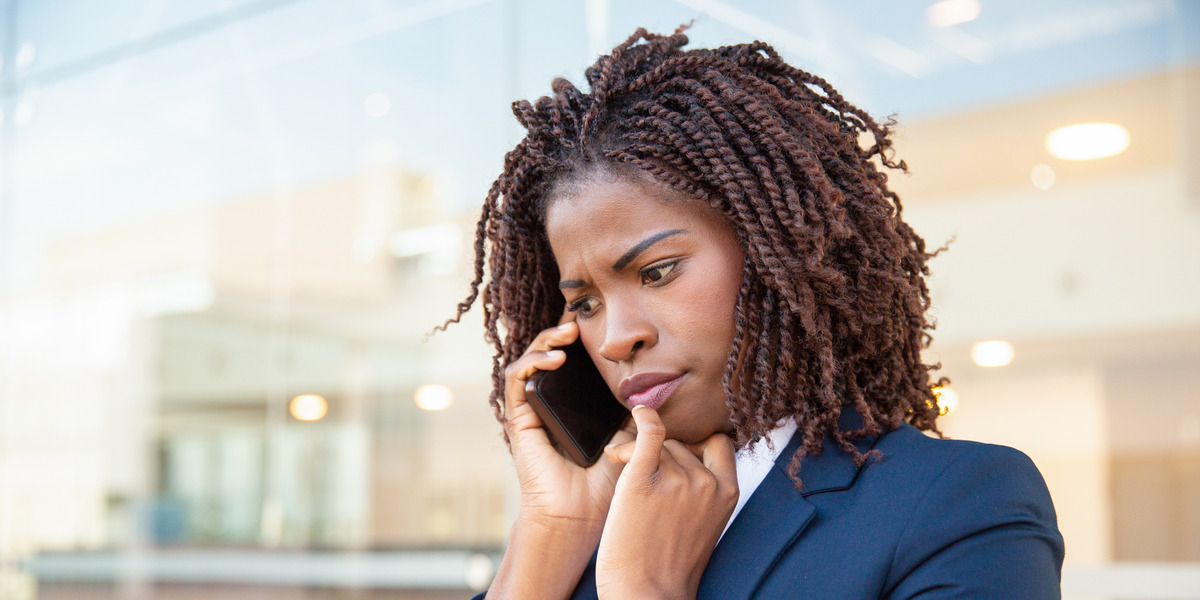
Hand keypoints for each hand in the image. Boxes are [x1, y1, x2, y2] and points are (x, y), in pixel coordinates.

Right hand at [486, 319, 635, 599]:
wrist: (580, 517)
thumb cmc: (605, 484)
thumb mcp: (629, 437)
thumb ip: (636, 412)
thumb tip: (655, 387)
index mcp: (574, 406)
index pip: (572, 362)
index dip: (579, 338)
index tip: (595, 318)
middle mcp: (550, 404)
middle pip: (548, 353)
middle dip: (560, 331)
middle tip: (578, 320)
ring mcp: (532, 411)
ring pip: (529, 360)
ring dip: (544, 341)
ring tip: (566, 335)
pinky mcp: (519, 420)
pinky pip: (515, 381)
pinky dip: (531, 363)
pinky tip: (554, 360)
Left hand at [595, 406, 738, 599]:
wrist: (646, 596)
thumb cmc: (667, 567)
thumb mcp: (703, 526)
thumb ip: (702, 493)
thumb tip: (682, 458)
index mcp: (728, 493)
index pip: (719, 445)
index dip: (698, 445)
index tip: (678, 454)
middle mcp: (707, 482)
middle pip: (681, 445)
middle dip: (659, 454)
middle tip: (637, 470)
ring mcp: (677, 480)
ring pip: (658, 444)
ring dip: (637, 451)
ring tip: (620, 467)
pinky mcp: (643, 480)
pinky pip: (648, 433)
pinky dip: (643, 418)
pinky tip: (636, 413)